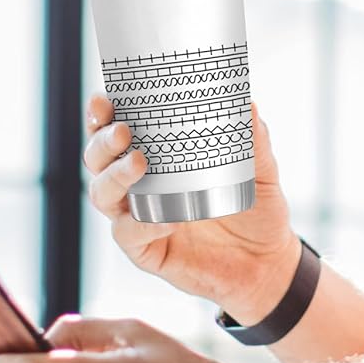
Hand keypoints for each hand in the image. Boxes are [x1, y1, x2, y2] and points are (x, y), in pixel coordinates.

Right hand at [83, 91, 298, 320]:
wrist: (266, 261)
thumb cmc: (254, 209)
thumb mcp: (260, 169)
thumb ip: (253, 139)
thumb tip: (246, 104)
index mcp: (156, 157)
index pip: (115, 129)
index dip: (101, 114)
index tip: (104, 101)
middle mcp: (138, 185)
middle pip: (97, 158)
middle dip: (101, 141)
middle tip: (123, 132)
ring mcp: (137, 217)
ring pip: (101, 194)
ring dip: (114, 176)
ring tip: (139, 164)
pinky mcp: (146, 250)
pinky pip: (128, 235)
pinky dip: (141, 225)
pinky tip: (166, 220)